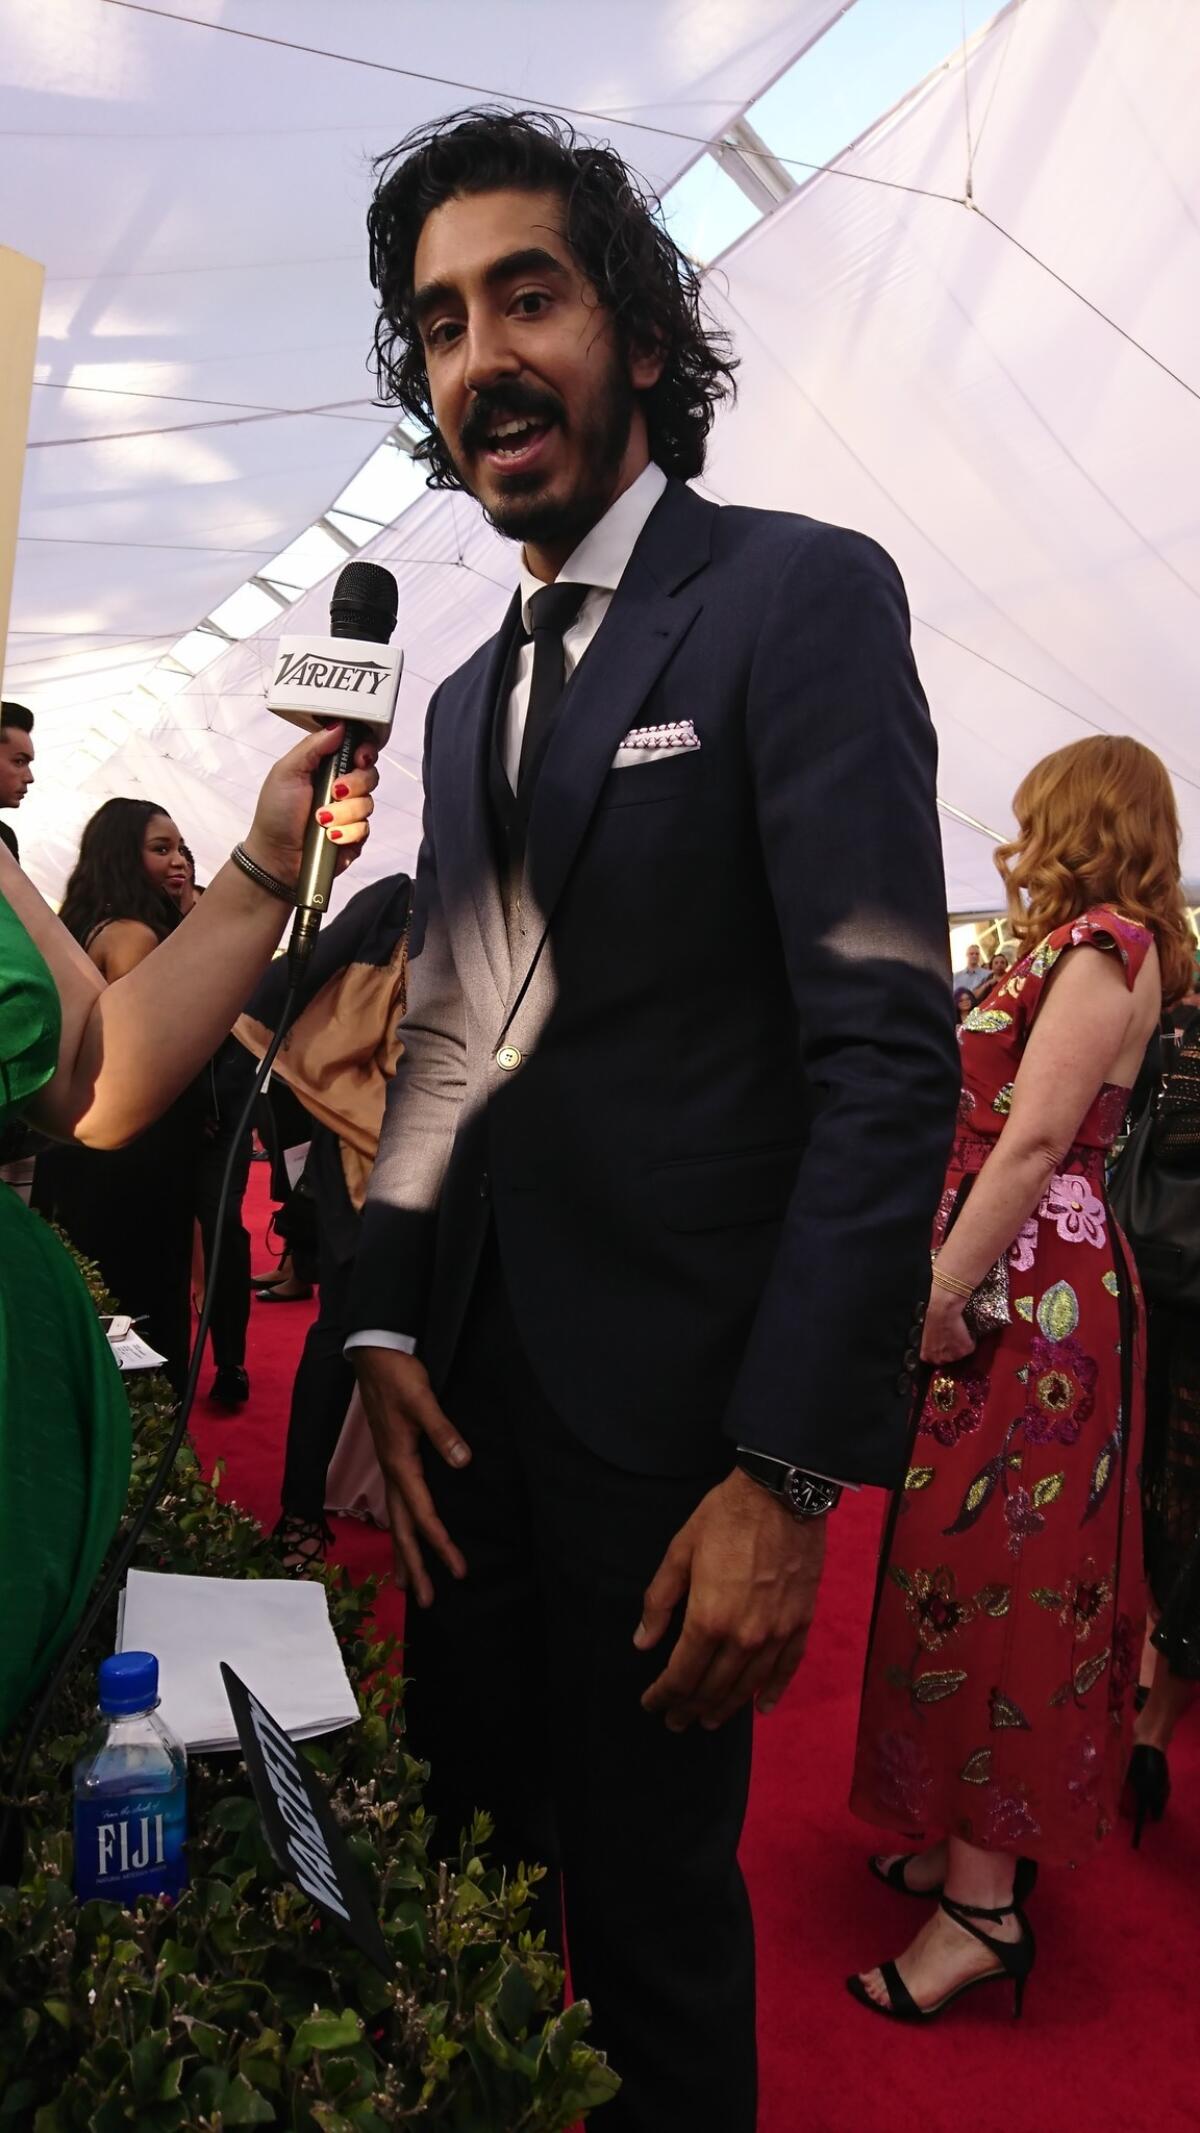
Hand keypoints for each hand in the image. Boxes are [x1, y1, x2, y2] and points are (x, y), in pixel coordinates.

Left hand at [244, 723, 378, 883]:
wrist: (276, 856)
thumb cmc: (276, 813)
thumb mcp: (287, 771)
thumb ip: (313, 746)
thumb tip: (339, 725)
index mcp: (327, 766)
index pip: (358, 749)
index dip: (364, 751)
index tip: (359, 758)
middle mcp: (342, 787)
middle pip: (370, 774)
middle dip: (354, 784)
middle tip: (334, 791)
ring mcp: (350, 812)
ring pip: (368, 804)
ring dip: (343, 813)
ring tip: (321, 821)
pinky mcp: (355, 835)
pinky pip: (365, 829)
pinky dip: (347, 833)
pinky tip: (330, 837)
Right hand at [352, 1346, 471, 1607]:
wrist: (373, 1353)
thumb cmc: (398, 1374)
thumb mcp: (423, 1399)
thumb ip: (443, 1430)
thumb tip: (462, 1462)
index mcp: (400, 1463)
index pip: (423, 1515)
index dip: (441, 1545)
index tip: (459, 1571)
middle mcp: (391, 1471)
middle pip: (402, 1530)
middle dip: (414, 1567)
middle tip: (425, 1602)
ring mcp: (389, 1466)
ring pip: (396, 1521)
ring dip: (403, 1554)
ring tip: (408, 1585)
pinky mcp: (391, 1457)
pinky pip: (396, 1504)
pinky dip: (402, 1527)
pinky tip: (406, 1534)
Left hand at [635, 1469, 826, 1730]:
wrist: (782, 1494)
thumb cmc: (724, 1518)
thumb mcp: (679, 1552)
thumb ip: (660, 1602)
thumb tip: (642, 1642)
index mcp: (708, 1619)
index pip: (681, 1674)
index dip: (664, 1694)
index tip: (651, 1704)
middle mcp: (743, 1636)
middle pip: (713, 1687)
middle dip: (689, 1707)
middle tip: (676, 1722)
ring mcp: (776, 1632)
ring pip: (748, 1685)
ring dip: (726, 1708)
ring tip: (708, 1721)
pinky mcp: (800, 1622)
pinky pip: (787, 1667)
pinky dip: (774, 1691)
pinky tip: (763, 1708)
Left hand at [920, 1287, 976, 1364]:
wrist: (944, 1309)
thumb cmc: (932, 1317)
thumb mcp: (925, 1334)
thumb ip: (930, 1345)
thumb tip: (935, 1344)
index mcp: (927, 1355)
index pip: (935, 1361)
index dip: (941, 1352)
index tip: (944, 1346)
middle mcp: (940, 1358)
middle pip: (948, 1359)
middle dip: (951, 1350)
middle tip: (952, 1338)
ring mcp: (953, 1356)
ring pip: (960, 1354)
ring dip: (960, 1346)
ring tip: (958, 1334)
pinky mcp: (965, 1350)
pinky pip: (970, 1348)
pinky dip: (970, 1341)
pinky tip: (965, 1332)